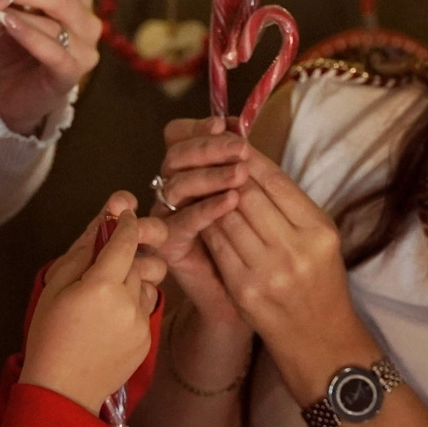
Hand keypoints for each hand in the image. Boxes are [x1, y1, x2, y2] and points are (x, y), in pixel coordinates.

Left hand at [0, 0, 102, 133]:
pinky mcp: (74, 72)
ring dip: (22, 5)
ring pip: (58, 17)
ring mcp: (86, 48)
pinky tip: (7, 22)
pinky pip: (54, 49)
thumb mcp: (6, 15)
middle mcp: (87, 20)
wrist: (12, 97)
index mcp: (76, 0)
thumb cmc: (12, 51)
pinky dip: (29, 33)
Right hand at [20, 192, 168, 414]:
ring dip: (130, 282)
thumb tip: (102, 222)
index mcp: (102, 285)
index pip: (126, 239)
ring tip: (102, 301)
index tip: (122, 215)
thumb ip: (82, 251)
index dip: (125, 223)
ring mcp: (140, 323)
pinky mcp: (146, 339)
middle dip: (123, 258)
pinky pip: (145, 308)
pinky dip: (131, 306)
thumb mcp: (54, 287)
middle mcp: (127, 302)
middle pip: (138, 261)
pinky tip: (107, 322)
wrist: (62, 390)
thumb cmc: (49, 336)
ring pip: (146, 284)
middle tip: (99, 270)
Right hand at [149, 117, 251, 330]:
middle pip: (176, 154)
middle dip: (209, 146)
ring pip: (177, 184)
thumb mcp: (257, 201)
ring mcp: (167, 219)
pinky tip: (232, 201)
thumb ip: (245, 165)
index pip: (183, 136)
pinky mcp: (168, 247)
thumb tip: (242, 125)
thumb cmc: (260, 249)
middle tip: (239, 147)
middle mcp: (173, 191)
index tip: (234, 124)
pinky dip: (208, 208)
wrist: (250, 303)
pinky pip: (184, 222)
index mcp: (189, 171)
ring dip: (210, 174)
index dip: (205, 128)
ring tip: (241, 173)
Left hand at [196, 149, 373, 400]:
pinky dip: (207, 223)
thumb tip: (255, 166)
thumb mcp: (321, 239)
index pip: (276, 182)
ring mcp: (267, 270)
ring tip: (203, 180)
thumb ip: (292, 206)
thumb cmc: (321, 283)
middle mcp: (295, 248)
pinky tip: (202, 213)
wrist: (320, 340)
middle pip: (248, 194)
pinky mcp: (243, 288)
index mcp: (318, 230)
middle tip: (212, 157)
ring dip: (211, 195)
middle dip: (227, 172)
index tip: (235, 143)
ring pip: (227, 217)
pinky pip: (217, 244)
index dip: (251, 159)